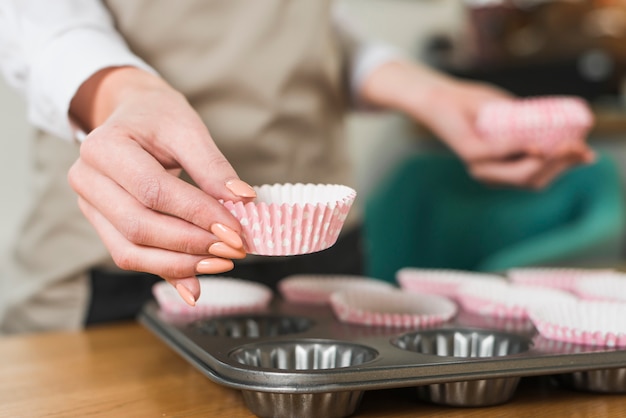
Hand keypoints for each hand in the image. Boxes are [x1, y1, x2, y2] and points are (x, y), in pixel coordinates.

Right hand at [67, 67, 255, 304]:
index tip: (235, 230)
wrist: (129, 114)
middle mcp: (87, 179)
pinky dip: (166, 269)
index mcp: (104, 147)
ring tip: (221, 262)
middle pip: (139, 226)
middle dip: (191, 244)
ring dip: (180, 264)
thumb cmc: (157, 117)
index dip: (197, 214)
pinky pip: (131, 255)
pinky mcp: (102, 225)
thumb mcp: (187, 129)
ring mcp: (90, 206)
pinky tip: (197, 280)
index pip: (154, 191)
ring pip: (130, 251)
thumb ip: (213, 166)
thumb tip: (243, 201)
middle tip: (234, 250)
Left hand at [359, 61, 595, 188]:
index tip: (587, 153)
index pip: (539, 178)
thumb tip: (569, 129)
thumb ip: (531, 127)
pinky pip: (498, 155)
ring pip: (520, 173)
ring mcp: (480, 166)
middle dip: (562, 167)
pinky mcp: (469, 153)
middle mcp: (491, 175)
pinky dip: (518, 150)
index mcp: (502, 172)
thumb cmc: (478, 108)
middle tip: (580, 146)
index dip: (565, 169)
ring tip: (566, 146)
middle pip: (534, 179)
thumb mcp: (512, 118)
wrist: (444, 99)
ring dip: (547, 163)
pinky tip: (535, 146)